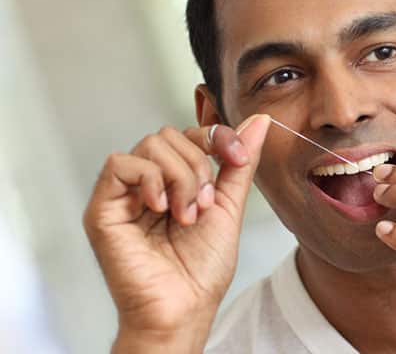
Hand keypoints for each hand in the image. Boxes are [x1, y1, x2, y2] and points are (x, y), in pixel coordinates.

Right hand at [83, 114, 270, 351]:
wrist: (184, 307)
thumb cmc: (202, 269)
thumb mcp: (229, 206)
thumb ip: (240, 164)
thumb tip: (259, 122)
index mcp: (174, 183)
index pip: (188, 135)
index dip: (214, 136)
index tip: (236, 157)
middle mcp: (148, 184)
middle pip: (169, 135)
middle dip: (198, 165)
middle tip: (205, 204)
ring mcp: (124, 195)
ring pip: (150, 145)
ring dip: (181, 178)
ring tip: (186, 215)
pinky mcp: (103, 208)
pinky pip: (120, 164)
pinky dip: (151, 180)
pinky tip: (163, 208)